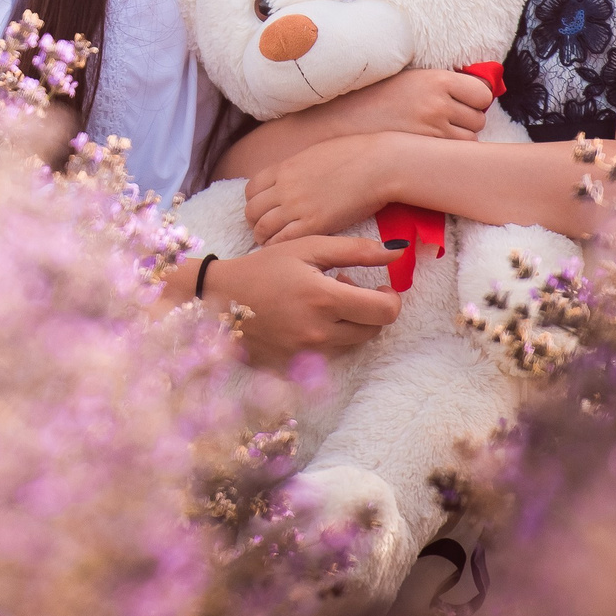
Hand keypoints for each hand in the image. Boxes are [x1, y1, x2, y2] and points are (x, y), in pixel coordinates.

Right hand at [201, 236, 404, 368]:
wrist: (218, 298)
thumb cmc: (265, 267)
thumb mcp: (308, 247)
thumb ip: (356, 250)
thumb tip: (398, 252)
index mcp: (324, 299)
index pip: (385, 312)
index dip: (392, 298)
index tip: (382, 287)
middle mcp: (319, 332)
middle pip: (373, 330)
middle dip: (369, 309)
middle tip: (344, 287)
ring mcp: (306, 354)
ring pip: (353, 343)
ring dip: (349, 322)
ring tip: (321, 301)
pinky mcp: (295, 368)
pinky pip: (329, 355)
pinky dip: (328, 337)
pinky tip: (306, 319)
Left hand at [247, 133, 410, 243]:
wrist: (379, 165)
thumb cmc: (356, 155)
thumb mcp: (316, 153)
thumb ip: (298, 167)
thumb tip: (294, 175)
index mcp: (285, 167)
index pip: (251, 189)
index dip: (255, 203)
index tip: (263, 211)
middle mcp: (285, 187)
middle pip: (252, 211)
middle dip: (255, 222)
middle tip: (266, 231)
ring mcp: (297, 206)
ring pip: (263, 228)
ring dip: (265, 238)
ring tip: (276, 244)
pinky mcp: (315, 224)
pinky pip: (283, 240)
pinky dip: (280, 247)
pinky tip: (289, 250)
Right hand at [319, 68, 492, 140]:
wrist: (347, 120)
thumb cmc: (380, 97)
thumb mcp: (413, 78)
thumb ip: (445, 84)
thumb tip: (483, 92)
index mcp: (437, 80)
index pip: (482, 93)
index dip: (477, 99)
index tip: (466, 102)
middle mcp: (438, 104)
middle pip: (479, 118)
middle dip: (468, 120)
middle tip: (447, 119)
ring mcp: (432, 130)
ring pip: (470, 139)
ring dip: (460, 138)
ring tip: (436, 132)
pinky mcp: (425, 150)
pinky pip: (454, 154)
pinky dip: (449, 151)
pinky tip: (431, 145)